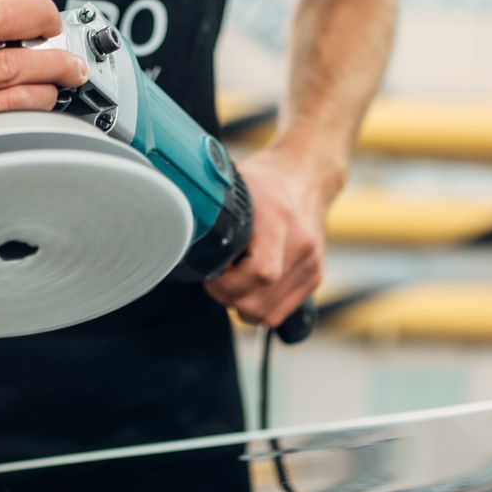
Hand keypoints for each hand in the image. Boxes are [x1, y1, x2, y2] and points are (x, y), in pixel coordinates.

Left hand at [204, 151, 330, 328]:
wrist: (306, 176)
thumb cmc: (264, 181)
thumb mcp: (233, 185)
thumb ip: (209, 211)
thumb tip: (176, 232)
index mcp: (279, 218)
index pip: (260, 272)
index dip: (227, 284)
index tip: (211, 275)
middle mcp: (301, 244)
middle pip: (259, 302)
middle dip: (228, 298)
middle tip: (216, 278)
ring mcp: (311, 263)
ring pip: (267, 315)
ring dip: (242, 305)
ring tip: (234, 280)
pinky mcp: (314, 277)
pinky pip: (279, 313)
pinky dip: (258, 307)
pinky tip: (250, 285)